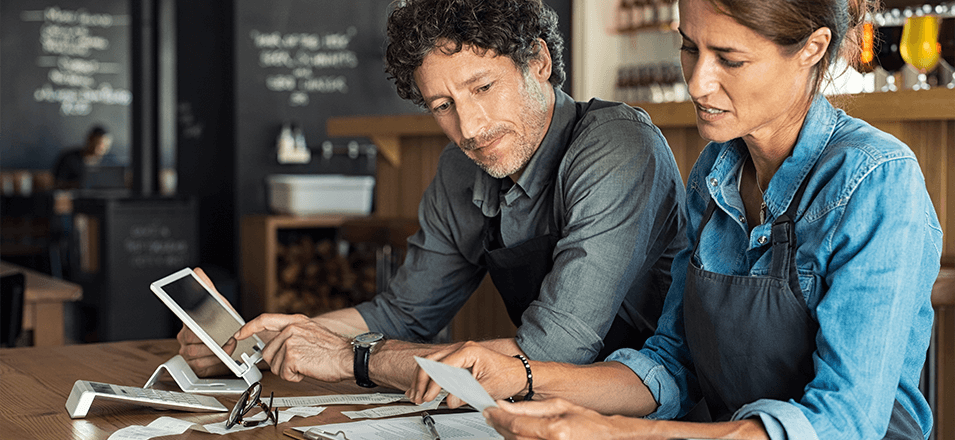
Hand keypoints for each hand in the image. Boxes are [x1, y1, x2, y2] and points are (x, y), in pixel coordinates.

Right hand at [176, 267, 246, 376]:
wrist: (230, 339)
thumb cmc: (221, 321)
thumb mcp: (217, 303)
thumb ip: (207, 288)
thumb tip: (197, 272)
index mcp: (188, 321)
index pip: (184, 320)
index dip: (191, 323)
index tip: (197, 327)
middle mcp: (184, 336)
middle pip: (191, 339)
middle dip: (210, 339)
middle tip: (226, 337)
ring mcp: (187, 351)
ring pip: (194, 353)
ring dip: (214, 351)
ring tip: (228, 345)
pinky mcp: (194, 364)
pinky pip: (199, 365)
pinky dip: (213, 361)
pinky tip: (222, 355)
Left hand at [235, 314, 351, 381]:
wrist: (349, 357)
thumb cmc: (334, 350)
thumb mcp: (311, 332)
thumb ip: (291, 334)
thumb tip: (274, 345)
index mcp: (295, 321)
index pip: (264, 320)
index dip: (249, 328)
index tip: (239, 334)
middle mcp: (291, 329)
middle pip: (268, 351)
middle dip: (279, 363)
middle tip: (299, 362)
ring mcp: (290, 341)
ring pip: (275, 365)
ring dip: (289, 370)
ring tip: (307, 364)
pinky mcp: (292, 356)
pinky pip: (284, 374)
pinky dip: (295, 377)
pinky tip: (308, 369)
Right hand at [408, 341, 526, 407]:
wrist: (520, 374)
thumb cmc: (509, 376)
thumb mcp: (487, 388)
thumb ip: (466, 394)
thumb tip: (449, 400)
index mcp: (468, 351)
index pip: (442, 366)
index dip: (433, 384)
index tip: (429, 397)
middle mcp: (462, 348)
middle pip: (431, 361)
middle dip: (422, 380)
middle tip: (418, 396)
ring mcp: (460, 353)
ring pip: (431, 362)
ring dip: (422, 379)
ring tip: (417, 394)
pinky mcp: (459, 360)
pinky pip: (438, 366)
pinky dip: (429, 377)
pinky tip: (423, 387)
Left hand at [484, 399, 624, 439]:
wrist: (605, 437)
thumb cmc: (586, 421)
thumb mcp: (558, 405)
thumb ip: (528, 407)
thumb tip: (504, 405)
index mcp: (555, 430)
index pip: (516, 424)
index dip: (498, 417)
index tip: (488, 410)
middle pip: (513, 437)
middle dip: (499, 426)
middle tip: (491, 416)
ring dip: (506, 435)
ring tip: (502, 423)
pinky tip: (514, 434)